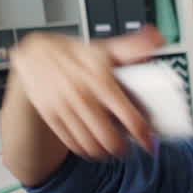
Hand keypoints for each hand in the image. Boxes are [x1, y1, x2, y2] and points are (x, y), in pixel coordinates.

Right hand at [8, 27, 162, 159]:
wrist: (34, 53)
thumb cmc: (75, 54)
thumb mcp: (105, 48)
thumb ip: (132, 48)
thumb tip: (157, 38)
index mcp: (101, 80)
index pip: (128, 117)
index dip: (142, 135)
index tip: (149, 142)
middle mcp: (83, 96)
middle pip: (109, 138)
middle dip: (122, 149)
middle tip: (129, 148)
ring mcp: (65, 107)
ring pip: (90, 144)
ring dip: (105, 153)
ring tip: (112, 150)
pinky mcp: (51, 115)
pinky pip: (72, 143)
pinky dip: (84, 150)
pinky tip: (92, 147)